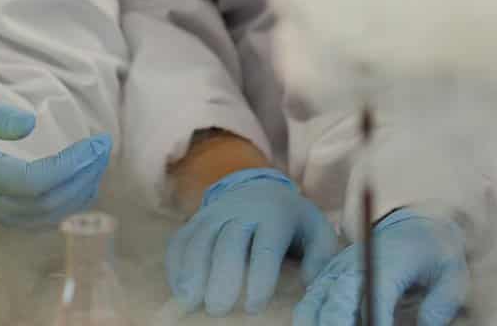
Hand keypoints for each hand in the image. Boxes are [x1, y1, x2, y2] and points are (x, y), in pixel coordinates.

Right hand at [0, 84, 110, 227]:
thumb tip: (30, 125)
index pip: (34, 183)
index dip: (70, 167)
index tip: (95, 143)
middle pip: (46, 203)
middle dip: (83, 176)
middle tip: (104, 146)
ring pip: (44, 215)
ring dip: (77, 191)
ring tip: (97, 160)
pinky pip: (36, 216)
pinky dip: (64, 202)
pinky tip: (78, 181)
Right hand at [166, 167, 339, 315]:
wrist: (261, 188)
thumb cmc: (292, 221)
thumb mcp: (316, 231)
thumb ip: (319, 256)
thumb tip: (309, 282)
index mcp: (276, 215)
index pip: (266, 247)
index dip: (260, 278)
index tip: (254, 306)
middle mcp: (244, 210)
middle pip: (229, 243)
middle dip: (222, 276)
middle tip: (219, 309)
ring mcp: (216, 213)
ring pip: (201, 239)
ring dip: (193, 271)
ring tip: (190, 301)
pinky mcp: (196, 220)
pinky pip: (181, 239)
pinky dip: (177, 264)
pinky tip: (180, 289)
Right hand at [295, 209, 468, 325]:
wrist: (412, 224)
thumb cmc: (433, 253)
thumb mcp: (452, 274)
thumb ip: (441, 303)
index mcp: (389, 259)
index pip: (375, 294)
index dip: (375, 321)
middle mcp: (356, 262)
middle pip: (335, 302)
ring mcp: (337, 268)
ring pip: (313, 305)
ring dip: (321, 323)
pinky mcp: (327, 276)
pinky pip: (309, 303)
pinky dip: (313, 319)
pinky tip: (331, 324)